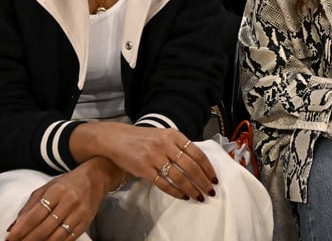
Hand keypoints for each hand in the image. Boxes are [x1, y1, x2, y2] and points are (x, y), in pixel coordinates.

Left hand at [5, 157, 112, 240]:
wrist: (96, 178)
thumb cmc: (67, 183)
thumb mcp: (46, 188)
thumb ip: (29, 207)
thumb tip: (13, 227)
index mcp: (56, 191)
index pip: (35, 215)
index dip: (21, 229)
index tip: (9, 238)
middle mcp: (69, 202)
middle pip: (44, 228)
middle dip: (27, 240)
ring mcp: (79, 213)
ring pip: (56, 236)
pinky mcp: (86, 222)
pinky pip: (68, 239)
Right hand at [70, 122, 217, 201]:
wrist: (117, 138)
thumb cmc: (142, 138)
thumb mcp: (164, 135)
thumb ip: (179, 145)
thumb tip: (197, 161)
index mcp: (174, 135)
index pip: (197, 153)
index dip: (208, 167)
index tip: (214, 177)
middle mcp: (166, 145)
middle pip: (191, 167)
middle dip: (203, 181)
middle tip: (210, 191)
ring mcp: (155, 157)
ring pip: (180, 177)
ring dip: (192, 188)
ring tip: (199, 196)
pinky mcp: (144, 169)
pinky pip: (164, 183)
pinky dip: (175, 191)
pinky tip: (183, 196)